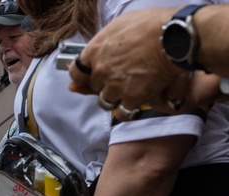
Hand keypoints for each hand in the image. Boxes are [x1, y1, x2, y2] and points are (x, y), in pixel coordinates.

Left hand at [69, 7, 221, 113]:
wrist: (177, 36)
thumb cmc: (154, 25)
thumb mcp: (122, 24)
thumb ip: (106, 41)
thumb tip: (98, 51)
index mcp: (95, 51)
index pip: (76, 72)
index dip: (83, 76)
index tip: (88, 77)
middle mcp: (101, 71)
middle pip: (94, 87)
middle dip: (104, 85)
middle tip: (119, 79)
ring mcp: (115, 86)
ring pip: (105, 102)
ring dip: (115, 98)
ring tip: (128, 91)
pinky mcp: (132, 98)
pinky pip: (123, 112)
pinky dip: (128, 110)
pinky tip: (136, 103)